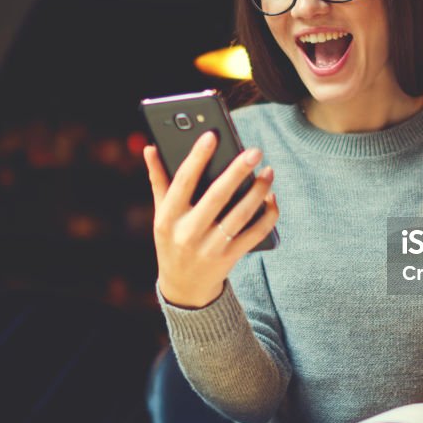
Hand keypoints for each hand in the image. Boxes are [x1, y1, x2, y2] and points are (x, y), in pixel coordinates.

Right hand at [143, 131, 278, 308]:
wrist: (184, 287)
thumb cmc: (172, 240)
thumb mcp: (160, 214)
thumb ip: (159, 181)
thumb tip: (151, 148)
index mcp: (168, 217)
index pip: (183, 181)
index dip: (197, 157)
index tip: (212, 135)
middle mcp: (187, 233)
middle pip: (217, 196)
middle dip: (237, 171)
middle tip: (254, 151)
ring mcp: (210, 248)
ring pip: (240, 215)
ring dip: (258, 192)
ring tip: (268, 172)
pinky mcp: (229, 258)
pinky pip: (254, 234)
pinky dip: (267, 216)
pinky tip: (272, 198)